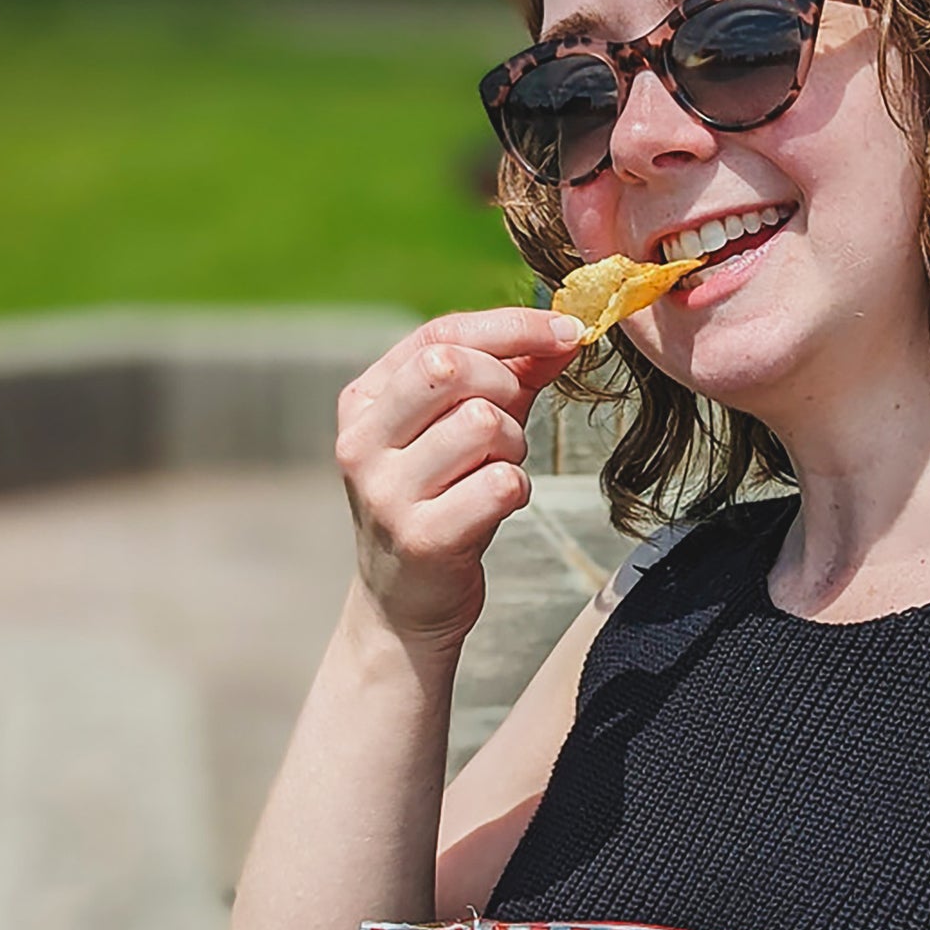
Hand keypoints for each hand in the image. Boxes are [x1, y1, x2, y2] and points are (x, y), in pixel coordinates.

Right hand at [334, 306, 585, 650]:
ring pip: (483, 424)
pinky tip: (497, 505)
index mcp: (364, 402)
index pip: (438, 335)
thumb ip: (507, 377)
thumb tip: (563, 332)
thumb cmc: (440, 501)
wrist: (404, 602)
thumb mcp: (460, 430)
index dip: (511, 326)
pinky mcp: (423, 538)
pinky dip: (517, 488)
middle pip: (452, 369)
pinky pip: (501, 483)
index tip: (566, 331)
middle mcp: (363, 442)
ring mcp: (387, 492)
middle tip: (511, 427)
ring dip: (514, 446)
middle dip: (506, 388)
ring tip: (496, 471)